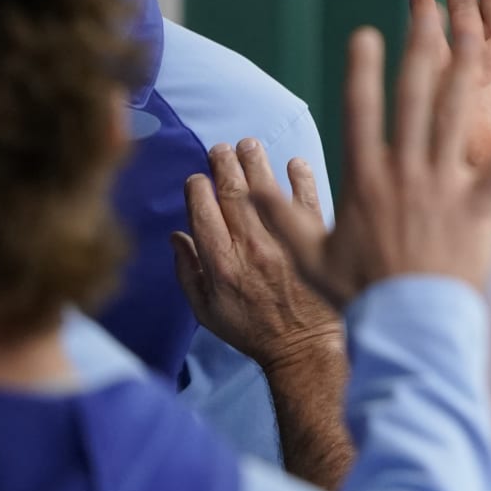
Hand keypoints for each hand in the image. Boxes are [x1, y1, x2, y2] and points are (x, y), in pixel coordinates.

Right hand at [172, 139, 340, 371]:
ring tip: (249, 144)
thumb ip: (187, 272)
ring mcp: (285, 241)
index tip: (198, 177)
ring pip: (267, 191)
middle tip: (221, 147)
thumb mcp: (206, 312)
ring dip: (256, 163)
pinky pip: (309, 201)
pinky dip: (302, 179)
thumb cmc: (252, 330)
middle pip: (234, 194)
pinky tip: (294, 163)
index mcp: (221, 263)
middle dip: (224, 165)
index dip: (198, 189)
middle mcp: (251, 247)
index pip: (203, 213)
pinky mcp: (315, 240)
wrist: (305, 346)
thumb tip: (176, 236)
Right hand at [253, 0, 490, 306]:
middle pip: (413, 99)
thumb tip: (242, 187)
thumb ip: (278, 214)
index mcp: (364, 178)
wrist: (409, 326)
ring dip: (465, 72)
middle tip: (428, 9)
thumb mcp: (307, 254)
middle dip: (419, 50)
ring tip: (476, 32)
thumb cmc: (360, 293)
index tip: (365, 33)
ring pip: (455, 117)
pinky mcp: (478, 205)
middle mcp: (404, 172)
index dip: (363, 71)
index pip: (360, 112)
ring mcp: (442, 186)